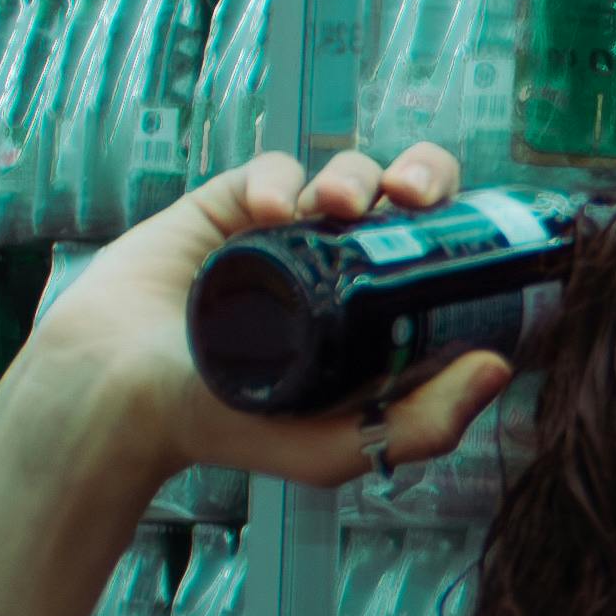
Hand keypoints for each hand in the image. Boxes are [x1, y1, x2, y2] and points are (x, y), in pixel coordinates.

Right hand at [0, 142, 524, 500]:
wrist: (115, 398)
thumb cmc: (223, 429)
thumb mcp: (334, 446)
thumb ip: (421, 424)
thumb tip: (500, 367)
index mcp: (380, 314)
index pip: (442, 255)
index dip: (464, 234)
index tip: (471, 240)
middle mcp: (342, 267)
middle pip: (409, 194)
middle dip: (424, 175)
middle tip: (413, 198)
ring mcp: (288, 234)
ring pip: (347, 173)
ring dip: (354, 175)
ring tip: (335, 205)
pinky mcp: (230, 206)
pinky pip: (272, 168)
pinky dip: (279, 176)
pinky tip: (267, 207)